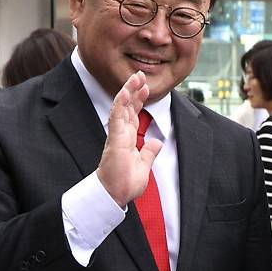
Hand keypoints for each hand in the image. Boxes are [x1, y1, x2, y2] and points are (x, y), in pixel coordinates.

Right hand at [97, 71, 162, 207]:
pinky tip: (126, 91)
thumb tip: (157, 142)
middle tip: (140, 74)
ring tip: (135, 77)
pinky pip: (116, 117)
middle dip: (134, 90)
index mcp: (128, 139)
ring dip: (128, 91)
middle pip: (128, 107)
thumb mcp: (144, 166)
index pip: (133, 114)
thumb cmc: (124, 184)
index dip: (139, 100)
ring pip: (121, 107)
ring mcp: (116, 135)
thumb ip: (149, 153)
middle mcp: (121, 134)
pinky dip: (121, 103)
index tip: (145, 87)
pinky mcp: (114, 139)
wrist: (114, 196)